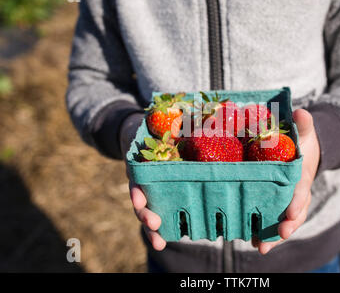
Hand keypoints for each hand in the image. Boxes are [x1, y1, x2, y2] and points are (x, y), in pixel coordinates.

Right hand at [120, 113, 166, 250]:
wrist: (143, 133)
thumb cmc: (151, 127)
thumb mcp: (155, 120)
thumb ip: (168, 118)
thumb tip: (195, 105)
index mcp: (138, 163)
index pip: (135, 179)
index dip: (137, 192)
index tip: (140, 200)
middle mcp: (141, 179)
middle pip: (140, 201)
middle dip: (146, 214)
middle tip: (155, 224)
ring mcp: (149, 188)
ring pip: (149, 210)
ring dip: (152, 227)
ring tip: (159, 243)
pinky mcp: (161, 192)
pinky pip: (161, 209)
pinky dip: (165, 224)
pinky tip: (168, 238)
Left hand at [253, 109, 319, 253]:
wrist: (305, 151)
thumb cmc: (302, 141)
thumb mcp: (304, 131)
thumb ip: (304, 123)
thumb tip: (301, 111)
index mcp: (302, 177)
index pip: (301, 192)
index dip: (297, 204)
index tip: (291, 214)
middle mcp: (296, 193)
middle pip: (294, 214)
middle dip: (286, 226)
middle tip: (276, 238)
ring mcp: (287, 201)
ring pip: (283, 221)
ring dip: (272, 235)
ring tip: (261, 247)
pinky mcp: (277, 203)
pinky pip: (272, 219)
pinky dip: (264, 231)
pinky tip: (252, 240)